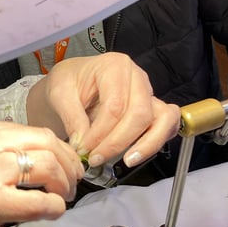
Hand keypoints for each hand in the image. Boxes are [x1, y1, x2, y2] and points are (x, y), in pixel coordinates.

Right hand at [0, 116, 83, 226]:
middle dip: (68, 163)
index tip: (67, 166)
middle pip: (44, 141)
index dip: (58, 150)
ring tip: (62, 197)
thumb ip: (3, 153)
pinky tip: (53, 211)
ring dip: (64, 184)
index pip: (31, 131)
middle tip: (72, 183)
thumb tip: (52, 156)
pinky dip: (54, 206)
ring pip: (46, 165)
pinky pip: (38, 200)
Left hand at [27, 53, 179, 166]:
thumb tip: (83, 143)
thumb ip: (72, 117)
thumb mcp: (59, 93)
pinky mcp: (153, 109)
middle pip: (139, 114)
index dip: (100, 133)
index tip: (83, 149)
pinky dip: (157, 141)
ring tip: (126, 160)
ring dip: (146, 144)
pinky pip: (168, 125)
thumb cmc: (69, 82)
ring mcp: (148, 93)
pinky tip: (137, 154)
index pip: (115, 105)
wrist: (73, 81)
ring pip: (163, 119)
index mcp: (114, 66)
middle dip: (118, 142)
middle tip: (96, 158)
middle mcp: (137, 78)